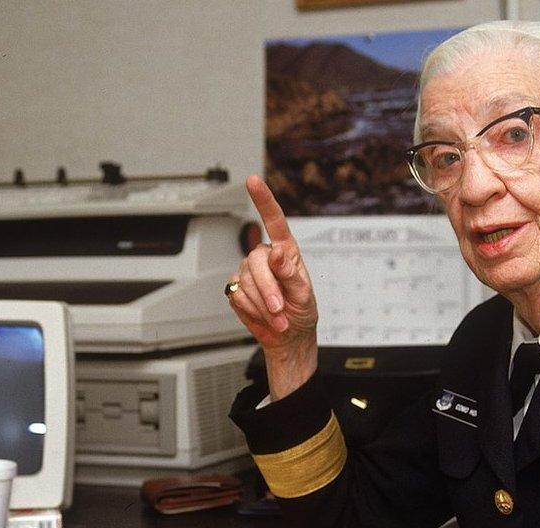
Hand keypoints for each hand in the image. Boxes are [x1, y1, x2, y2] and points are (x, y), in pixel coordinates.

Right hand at [228, 175, 317, 399]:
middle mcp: (264, 257)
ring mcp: (247, 271)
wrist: (288, 335)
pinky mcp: (236, 288)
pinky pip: (238, 296)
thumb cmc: (301, 310)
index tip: (252, 180)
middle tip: (281, 311)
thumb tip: (276, 252)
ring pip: (247, 283)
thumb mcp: (304, 293)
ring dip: (264, 306)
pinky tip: (264, 315)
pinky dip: (253, 311)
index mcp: (285, 251)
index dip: (263, 199)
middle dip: (269, 291)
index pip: (273, 220)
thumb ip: (290, 273)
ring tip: (279, 318)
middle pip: (256, 262)